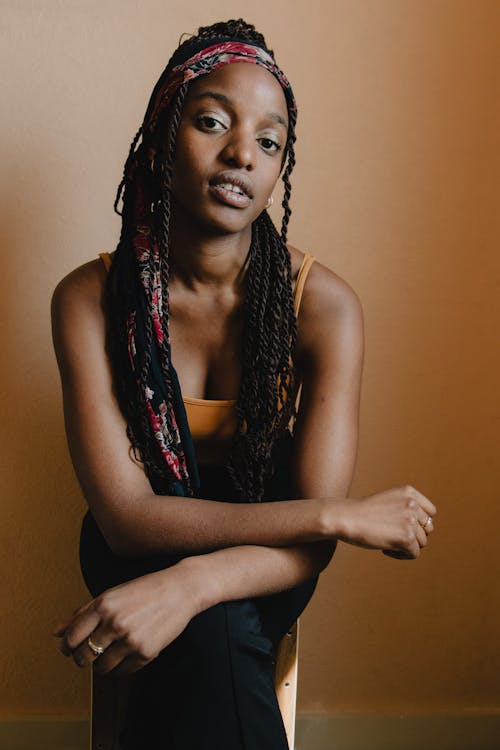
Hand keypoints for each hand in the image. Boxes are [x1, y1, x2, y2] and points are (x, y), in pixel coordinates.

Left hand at [53, 562, 197, 674]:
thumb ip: (83, 613)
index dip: (67, 647)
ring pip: (101, 668)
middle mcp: (114, 622)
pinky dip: (121, 667)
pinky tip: (127, 653)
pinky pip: (123, 672)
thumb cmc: (144, 590)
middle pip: (83, 657)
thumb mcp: (111, 595)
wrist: (180, 590)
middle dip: (82, 659)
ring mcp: (130, 639)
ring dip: (102, 665)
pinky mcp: (146, 652)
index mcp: (103, 605)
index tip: (71, 648)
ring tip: (111, 653)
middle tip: (89, 654)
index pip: (71, 637)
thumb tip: (56, 631)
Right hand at [330, 485, 435, 558]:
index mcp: (408, 492)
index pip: (431, 512)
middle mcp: (412, 504)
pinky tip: (385, 550)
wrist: (345, 518)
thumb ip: (407, 509)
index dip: (420, 523)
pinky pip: (414, 554)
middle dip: (413, 535)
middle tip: (393, 536)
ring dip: (406, 546)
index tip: (402, 527)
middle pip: (427, 528)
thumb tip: (427, 529)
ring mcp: (410, 520)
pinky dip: (400, 556)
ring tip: (387, 542)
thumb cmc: (362, 513)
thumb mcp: (388, 502)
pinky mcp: (406, 537)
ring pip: (422, 542)